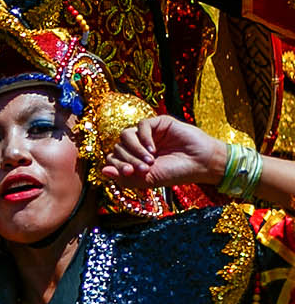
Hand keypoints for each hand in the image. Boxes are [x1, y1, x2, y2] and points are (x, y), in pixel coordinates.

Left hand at [102, 114, 229, 190]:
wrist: (201, 164)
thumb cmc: (175, 173)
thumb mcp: (148, 180)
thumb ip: (125, 177)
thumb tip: (102, 170)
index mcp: (133, 159)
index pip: (112, 158)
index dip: (117, 165)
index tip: (131, 173)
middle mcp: (137, 146)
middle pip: (117, 147)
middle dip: (128, 160)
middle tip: (144, 168)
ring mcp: (148, 134)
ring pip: (125, 135)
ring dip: (134, 149)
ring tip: (149, 160)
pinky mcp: (159, 123)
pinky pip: (141, 125)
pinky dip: (144, 138)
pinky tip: (153, 149)